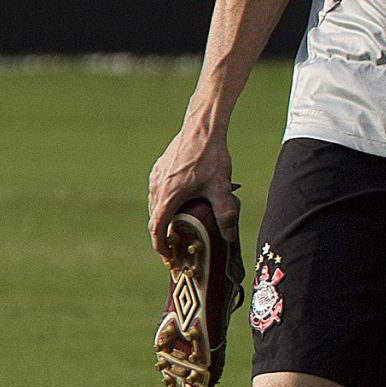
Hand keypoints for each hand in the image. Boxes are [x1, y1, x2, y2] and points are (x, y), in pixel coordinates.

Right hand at [148, 125, 235, 254]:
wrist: (202, 128)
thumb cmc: (211, 157)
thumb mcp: (221, 188)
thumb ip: (225, 214)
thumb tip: (229, 237)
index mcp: (168, 195)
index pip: (157, 229)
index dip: (161, 247)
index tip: (169, 258)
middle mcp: (157, 187)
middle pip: (155, 219)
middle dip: (164, 236)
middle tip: (177, 248)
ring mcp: (156, 177)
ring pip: (155, 205)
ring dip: (165, 219)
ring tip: (179, 230)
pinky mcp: (159, 168)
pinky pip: (158, 192)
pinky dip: (165, 204)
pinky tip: (181, 205)